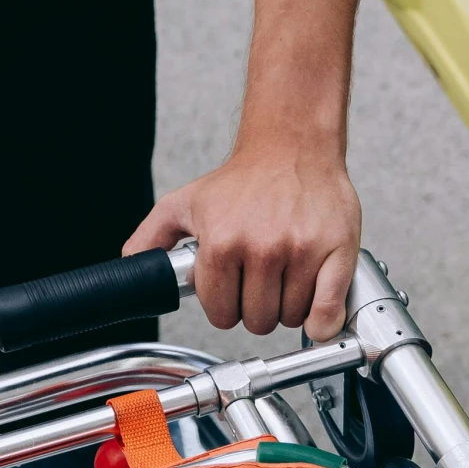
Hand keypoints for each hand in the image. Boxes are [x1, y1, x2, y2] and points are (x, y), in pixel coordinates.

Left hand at [124, 141, 360, 341]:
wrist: (291, 146)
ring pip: (291, 318)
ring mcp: (301, 251)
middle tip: (259, 282)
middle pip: (257, 320)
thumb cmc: (242, 179)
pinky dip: (322, 321)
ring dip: (287, 307)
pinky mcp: (337, 251)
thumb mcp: (185, 203)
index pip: (220, 312)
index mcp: (221, 242)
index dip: (224, 305)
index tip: (232, 289)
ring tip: (284, 277)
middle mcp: (261, 248)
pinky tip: (315, 306)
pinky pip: (329, 311)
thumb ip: (152, 237)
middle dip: (256, 308)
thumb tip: (132, 264)